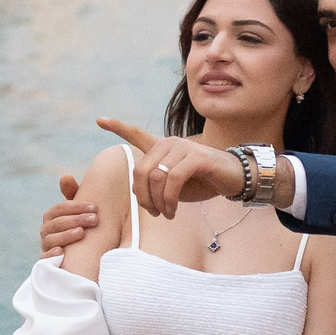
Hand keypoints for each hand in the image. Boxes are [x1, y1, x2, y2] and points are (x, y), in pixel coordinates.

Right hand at [40, 172, 94, 257]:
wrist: (77, 256)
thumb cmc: (78, 227)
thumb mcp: (77, 212)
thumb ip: (72, 194)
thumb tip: (65, 176)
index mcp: (51, 216)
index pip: (60, 208)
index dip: (77, 207)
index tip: (95, 207)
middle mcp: (46, 230)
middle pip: (57, 223)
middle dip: (76, 219)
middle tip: (94, 219)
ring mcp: (45, 246)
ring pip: (51, 239)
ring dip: (66, 235)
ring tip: (82, 233)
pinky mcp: (47, 262)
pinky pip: (45, 258)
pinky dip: (51, 255)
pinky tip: (62, 252)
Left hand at [98, 119, 242, 219]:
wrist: (235, 179)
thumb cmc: (203, 182)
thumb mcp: (175, 184)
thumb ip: (157, 184)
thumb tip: (141, 196)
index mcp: (163, 147)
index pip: (137, 134)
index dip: (118, 127)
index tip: (100, 120)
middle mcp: (170, 143)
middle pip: (140, 171)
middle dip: (143, 197)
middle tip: (154, 213)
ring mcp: (183, 148)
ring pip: (156, 177)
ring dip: (158, 202)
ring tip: (166, 214)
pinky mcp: (197, 158)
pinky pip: (173, 180)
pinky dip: (170, 200)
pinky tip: (173, 210)